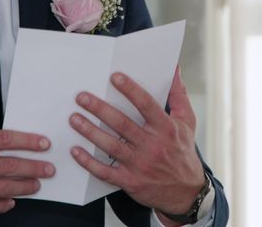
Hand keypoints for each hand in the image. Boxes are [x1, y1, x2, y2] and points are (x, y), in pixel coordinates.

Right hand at [0, 130, 54, 225]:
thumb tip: (9, 146)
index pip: (3, 139)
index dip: (27, 141)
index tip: (43, 143)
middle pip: (8, 165)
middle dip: (34, 166)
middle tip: (48, 168)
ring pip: (4, 187)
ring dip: (25, 186)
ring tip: (36, 184)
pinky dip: (5, 203)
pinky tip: (12, 200)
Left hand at [69, 67, 205, 223]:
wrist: (187, 192)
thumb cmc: (183, 152)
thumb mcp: (187, 122)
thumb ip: (178, 95)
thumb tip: (175, 69)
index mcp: (166, 129)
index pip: (146, 105)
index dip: (130, 90)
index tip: (114, 77)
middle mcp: (152, 146)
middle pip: (122, 124)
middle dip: (100, 109)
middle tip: (82, 97)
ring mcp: (140, 165)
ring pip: (111, 146)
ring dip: (90, 132)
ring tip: (74, 119)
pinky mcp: (130, 181)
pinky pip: (105, 171)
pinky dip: (89, 162)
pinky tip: (76, 151)